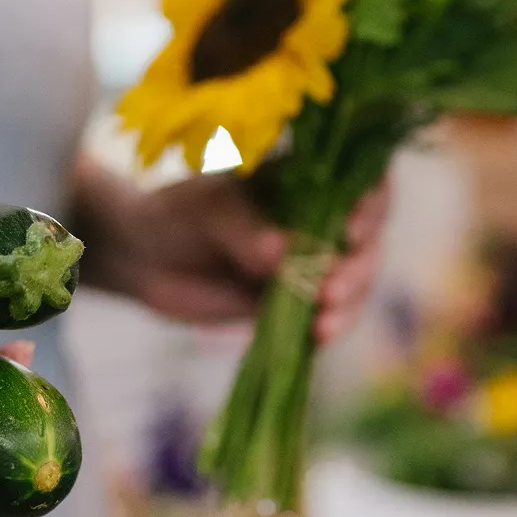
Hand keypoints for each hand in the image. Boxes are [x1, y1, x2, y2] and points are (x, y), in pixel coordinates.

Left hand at [76, 158, 390, 343]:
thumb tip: (280, 254)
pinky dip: (329, 327)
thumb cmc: (179, 214)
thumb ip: (243, 230)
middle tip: (331, 289)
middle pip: (367, 240)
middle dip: (358, 266)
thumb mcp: (209, 211)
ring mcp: (311, 264)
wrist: (144, 258)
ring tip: (324, 322)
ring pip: (353, 282)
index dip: (372, 202)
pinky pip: (327, 316)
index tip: (352, 228)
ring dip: (348, 303)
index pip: (363, 181)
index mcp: (307, 181)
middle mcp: (319, 220)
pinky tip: (318, 336)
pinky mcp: (297, 303)